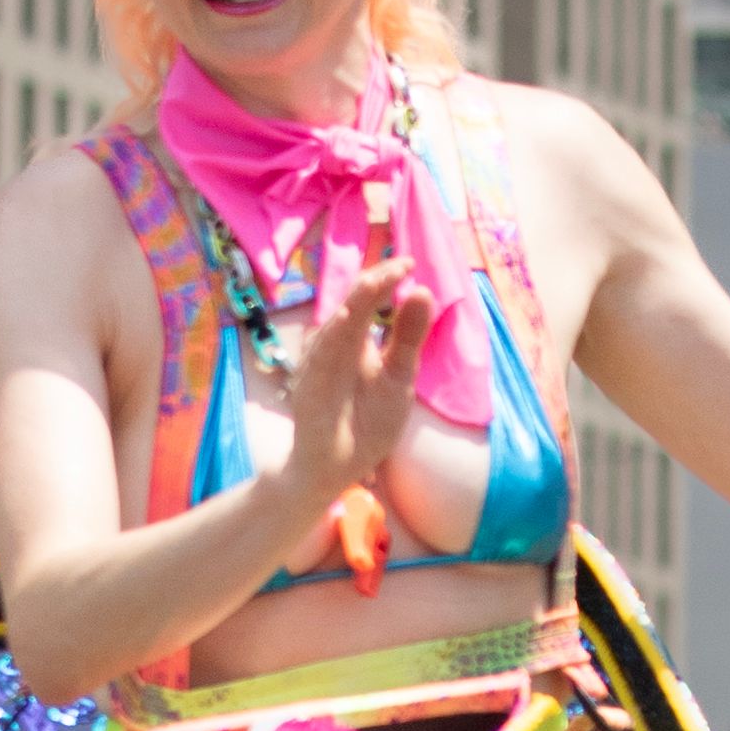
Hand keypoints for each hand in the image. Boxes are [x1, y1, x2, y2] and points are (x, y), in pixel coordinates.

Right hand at [275, 255, 437, 542]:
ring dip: (355, 303)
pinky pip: (319, 355)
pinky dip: (331, 337)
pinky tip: (345, 319)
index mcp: (358, 337)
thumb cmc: (367, 421)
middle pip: (353, 303)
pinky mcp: (308, 383)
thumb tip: (422, 289)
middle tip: (401, 267)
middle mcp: (336, 342)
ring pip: (336, 324)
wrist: (337, 466)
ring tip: (376, 281)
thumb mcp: (398, 376)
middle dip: (374, 283)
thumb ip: (408, 336)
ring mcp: (319, 361)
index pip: (369, 297)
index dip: (387, 278)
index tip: (411, 263)